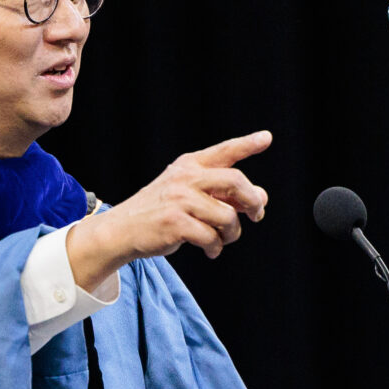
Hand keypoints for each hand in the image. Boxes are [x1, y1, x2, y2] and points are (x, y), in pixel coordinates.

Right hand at [64, 131, 271, 289]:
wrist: (122, 230)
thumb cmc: (161, 213)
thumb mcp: (188, 195)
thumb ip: (222, 193)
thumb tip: (261, 198)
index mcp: (189, 165)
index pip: (223, 151)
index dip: (247, 144)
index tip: (266, 138)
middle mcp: (185, 177)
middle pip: (236, 181)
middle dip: (252, 201)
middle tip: (256, 215)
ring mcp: (179, 200)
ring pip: (227, 216)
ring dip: (231, 233)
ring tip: (222, 239)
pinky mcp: (175, 223)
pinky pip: (212, 238)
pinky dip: (216, 248)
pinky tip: (210, 250)